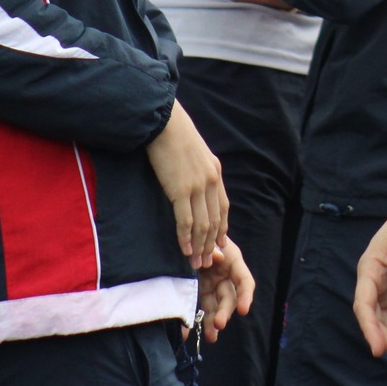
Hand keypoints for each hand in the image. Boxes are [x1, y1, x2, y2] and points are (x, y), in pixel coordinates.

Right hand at [147, 100, 227, 268]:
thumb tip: (193, 186)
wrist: (163, 123)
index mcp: (215, 171)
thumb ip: (198, 171)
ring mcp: (198, 186)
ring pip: (203, 225)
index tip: (219, 244)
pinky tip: (184, 250)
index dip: (221, 229)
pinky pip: (186, 221)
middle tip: (207, 261)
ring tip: (196, 263)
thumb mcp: (194, 153)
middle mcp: (211, 180)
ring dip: (199, 246)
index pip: (222, 208)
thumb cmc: (173, 135)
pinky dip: (186, 238)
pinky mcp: (181, 190)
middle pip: (215, 220)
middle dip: (211, 244)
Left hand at [195, 235, 255, 343]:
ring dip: (214, 321)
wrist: (187, 231)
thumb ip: (212, 247)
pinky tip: (188, 333)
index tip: (244, 309)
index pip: (244, 281)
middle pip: (230, 297)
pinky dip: (197, 319)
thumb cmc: (200, 232)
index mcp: (232, 260)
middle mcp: (225, 276)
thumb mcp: (206, 237)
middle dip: (225, 312)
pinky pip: (202, 308)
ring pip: (217, 307)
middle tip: (219, 324)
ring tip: (211, 336)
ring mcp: (213, 285)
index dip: (246, 295)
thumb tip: (218, 257)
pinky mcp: (201, 292)